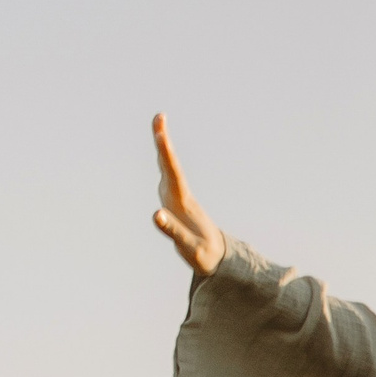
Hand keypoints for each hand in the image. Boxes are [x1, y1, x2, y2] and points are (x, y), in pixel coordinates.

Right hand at [150, 113, 224, 276]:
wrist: (219, 259)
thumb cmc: (205, 255)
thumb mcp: (189, 246)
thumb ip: (173, 231)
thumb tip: (156, 214)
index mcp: (183, 203)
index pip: (173, 173)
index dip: (166, 152)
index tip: (160, 132)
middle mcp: (180, 196)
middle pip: (170, 165)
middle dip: (163, 142)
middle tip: (160, 117)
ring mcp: (178, 198)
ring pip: (168, 168)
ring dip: (163, 148)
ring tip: (158, 128)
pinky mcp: (177, 202)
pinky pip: (167, 176)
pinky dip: (163, 161)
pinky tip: (160, 152)